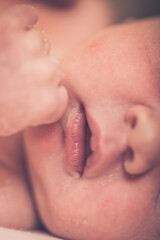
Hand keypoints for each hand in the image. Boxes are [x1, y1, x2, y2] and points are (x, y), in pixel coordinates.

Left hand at [0, 4, 67, 135]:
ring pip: (41, 44)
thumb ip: (39, 110)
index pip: (61, 96)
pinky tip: (13, 34)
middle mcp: (47, 74)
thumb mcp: (16, 123)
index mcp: (48, 103)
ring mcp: (31, 47)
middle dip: (38, 74)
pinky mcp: (14, 24)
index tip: (31, 97)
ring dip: (28, 50)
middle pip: (55, 70)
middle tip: (16, 77)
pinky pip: (29, 16)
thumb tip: (48, 97)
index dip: (46, 97)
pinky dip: (22, 22)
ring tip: (7, 58)